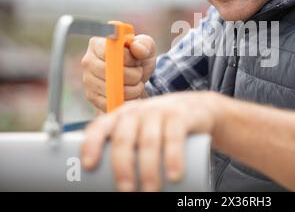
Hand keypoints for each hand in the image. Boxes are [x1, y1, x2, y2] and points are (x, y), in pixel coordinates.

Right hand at [81, 34, 155, 110]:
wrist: (137, 78)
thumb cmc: (139, 58)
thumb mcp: (146, 47)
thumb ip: (144, 45)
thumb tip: (136, 48)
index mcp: (97, 44)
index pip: (108, 52)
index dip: (126, 59)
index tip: (136, 61)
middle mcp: (88, 61)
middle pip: (109, 72)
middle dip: (132, 76)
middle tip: (139, 74)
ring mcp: (88, 80)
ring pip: (112, 89)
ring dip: (132, 89)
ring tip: (137, 83)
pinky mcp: (92, 97)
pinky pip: (110, 102)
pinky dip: (126, 100)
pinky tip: (132, 94)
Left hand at [81, 91, 225, 191]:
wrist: (201, 108)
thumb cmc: (164, 128)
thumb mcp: (143, 131)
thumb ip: (130, 149)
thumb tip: (108, 187)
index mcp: (122, 116)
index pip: (101, 126)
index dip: (92, 143)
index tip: (88, 165)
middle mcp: (138, 111)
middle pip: (124, 138)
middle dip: (122, 167)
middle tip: (125, 191)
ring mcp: (160, 111)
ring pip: (149, 141)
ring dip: (148, 170)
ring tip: (149, 191)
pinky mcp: (181, 116)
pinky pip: (175, 136)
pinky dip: (174, 157)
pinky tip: (173, 175)